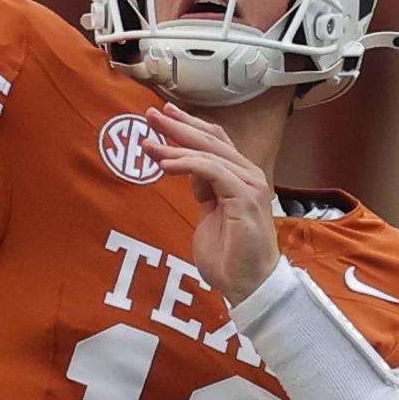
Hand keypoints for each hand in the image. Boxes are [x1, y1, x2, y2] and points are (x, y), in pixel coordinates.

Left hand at [137, 101, 281, 299]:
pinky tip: (165, 164)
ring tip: (149, 143)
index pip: (214, 141)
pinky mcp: (245, 197)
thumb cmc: (231, 256)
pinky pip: (212, 171)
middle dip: (178, 125)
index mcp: (240, 177)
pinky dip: (187, 164)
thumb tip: (184, 166)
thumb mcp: (209, 213)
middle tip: (151, 115)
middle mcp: (248, 175)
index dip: (189, 125)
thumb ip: (202, 188)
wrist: (249, 284)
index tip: (163, 115)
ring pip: (209, 152)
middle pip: (211, 139)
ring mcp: (249, 185)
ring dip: (175, 145)